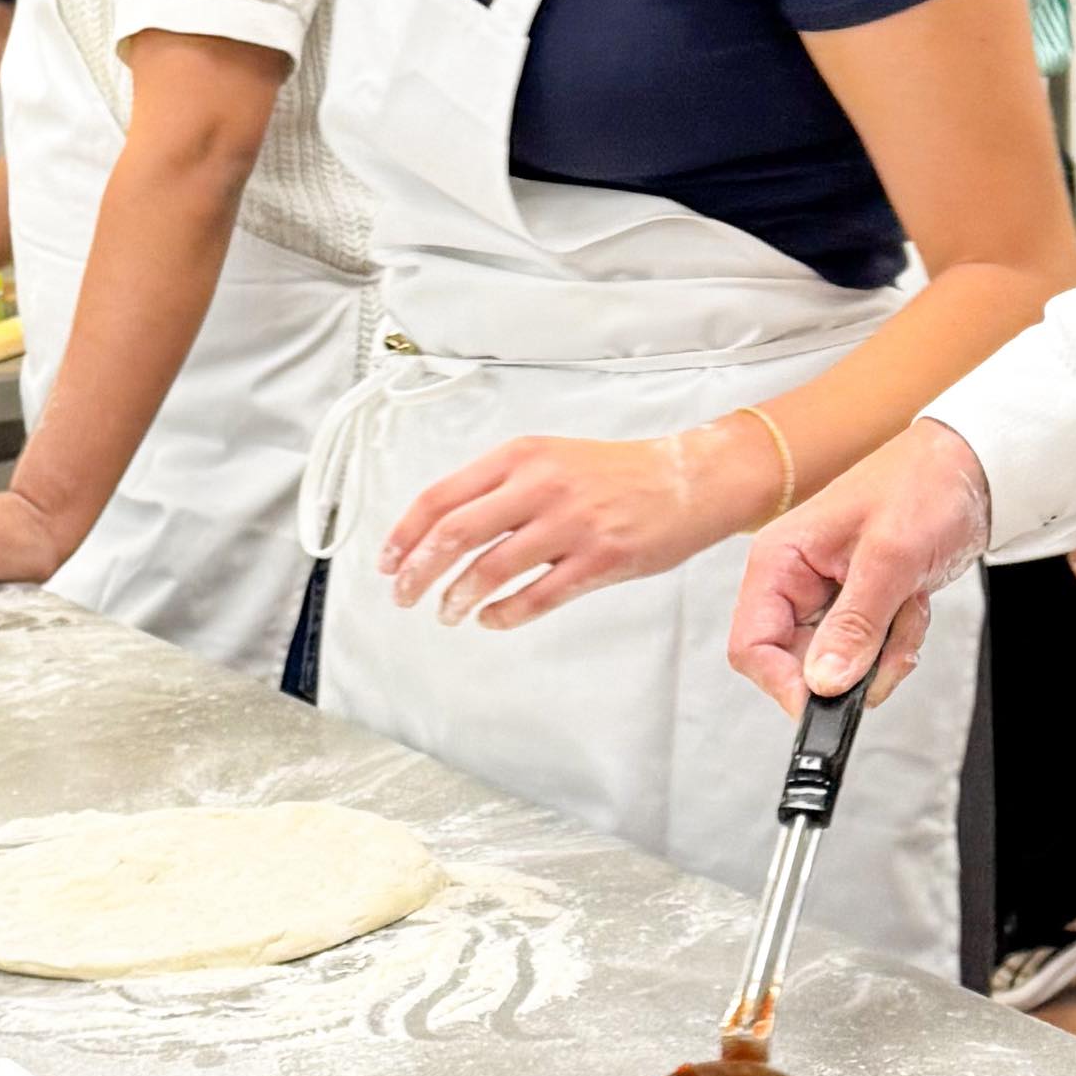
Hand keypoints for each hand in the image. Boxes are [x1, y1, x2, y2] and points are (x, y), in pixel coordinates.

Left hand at [380, 420, 771, 630]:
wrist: (688, 480)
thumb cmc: (615, 474)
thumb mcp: (549, 459)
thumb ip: (499, 486)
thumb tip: (442, 530)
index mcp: (520, 455)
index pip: (441, 496)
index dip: (404, 535)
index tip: (387, 562)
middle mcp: (540, 484)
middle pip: (455, 533)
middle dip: (418, 572)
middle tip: (404, 596)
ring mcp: (571, 522)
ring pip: (490, 569)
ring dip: (458, 598)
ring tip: (449, 612)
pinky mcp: (599, 558)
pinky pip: (536, 596)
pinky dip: (503, 615)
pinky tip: (492, 619)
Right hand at [725, 419, 991, 714]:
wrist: (967, 467)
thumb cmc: (922, 484)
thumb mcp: (890, 557)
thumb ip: (855, 623)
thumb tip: (824, 682)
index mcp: (779, 560)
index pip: (751, 646)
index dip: (785, 683)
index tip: (830, 701)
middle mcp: (794, 582)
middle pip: (799, 665)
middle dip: (853, 665)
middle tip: (893, 644)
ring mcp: (826, 597)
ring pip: (839, 666)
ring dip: (883, 651)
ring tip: (907, 606)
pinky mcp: (857, 606)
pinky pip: (868, 653)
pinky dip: (898, 639)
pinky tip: (912, 602)